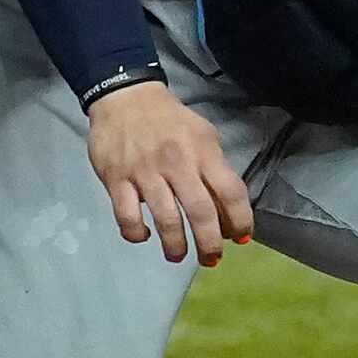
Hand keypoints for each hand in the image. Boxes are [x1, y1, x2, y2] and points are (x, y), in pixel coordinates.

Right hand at [86, 81, 252, 265]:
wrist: (126, 97)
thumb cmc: (170, 121)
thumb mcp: (203, 136)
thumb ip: (215, 169)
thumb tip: (228, 209)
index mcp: (204, 153)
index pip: (231, 192)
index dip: (240, 219)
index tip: (241, 238)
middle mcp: (178, 164)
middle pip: (200, 212)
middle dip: (209, 243)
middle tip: (212, 260)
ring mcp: (145, 172)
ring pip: (165, 219)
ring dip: (175, 245)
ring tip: (178, 256)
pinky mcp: (116, 178)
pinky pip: (127, 215)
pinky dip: (136, 233)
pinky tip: (143, 236)